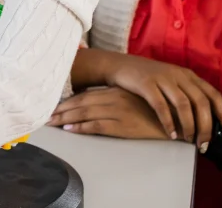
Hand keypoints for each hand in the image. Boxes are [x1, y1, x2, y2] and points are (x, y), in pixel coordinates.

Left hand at [49, 87, 170, 138]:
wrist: (175, 120)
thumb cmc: (153, 111)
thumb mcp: (131, 100)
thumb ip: (114, 99)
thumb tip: (93, 103)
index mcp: (116, 91)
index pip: (85, 95)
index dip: (67, 102)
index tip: (53, 106)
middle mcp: (114, 98)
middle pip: (81, 103)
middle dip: (61, 110)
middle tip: (46, 116)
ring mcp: (118, 111)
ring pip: (85, 113)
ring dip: (66, 118)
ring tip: (52, 123)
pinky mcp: (123, 125)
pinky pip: (96, 126)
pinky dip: (81, 127)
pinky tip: (70, 130)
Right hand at [101, 53, 221, 147]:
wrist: (120, 66)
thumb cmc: (149, 78)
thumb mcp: (172, 81)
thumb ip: (188, 95)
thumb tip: (206, 122)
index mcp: (189, 76)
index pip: (214, 95)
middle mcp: (179, 75)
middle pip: (201, 102)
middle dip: (206, 126)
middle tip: (203, 144)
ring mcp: (163, 78)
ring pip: (183, 104)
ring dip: (189, 125)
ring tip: (188, 140)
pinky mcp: (146, 84)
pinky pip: (161, 106)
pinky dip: (168, 122)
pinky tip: (171, 134)